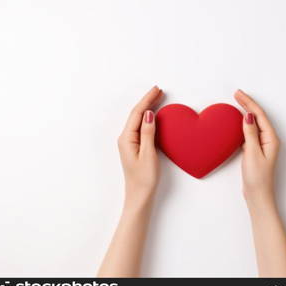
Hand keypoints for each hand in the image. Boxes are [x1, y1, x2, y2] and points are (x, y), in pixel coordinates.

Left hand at [118, 86, 162, 208]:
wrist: (139, 196)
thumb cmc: (144, 179)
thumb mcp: (148, 154)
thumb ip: (148, 133)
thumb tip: (148, 114)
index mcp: (127, 138)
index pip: (138, 113)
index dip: (147, 100)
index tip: (157, 89)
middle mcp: (125, 138)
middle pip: (136, 114)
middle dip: (147, 101)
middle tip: (159, 90)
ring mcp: (129, 142)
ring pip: (138, 120)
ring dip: (148, 108)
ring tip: (157, 98)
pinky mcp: (134, 147)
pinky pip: (140, 127)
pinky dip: (148, 118)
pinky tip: (153, 115)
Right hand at [234, 89, 279, 204]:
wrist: (258, 195)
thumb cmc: (257, 177)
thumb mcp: (252, 153)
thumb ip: (250, 134)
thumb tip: (248, 116)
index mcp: (270, 139)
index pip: (259, 115)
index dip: (249, 103)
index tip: (238, 94)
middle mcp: (268, 140)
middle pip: (258, 117)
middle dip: (248, 104)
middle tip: (237, 94)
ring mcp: (263, 145)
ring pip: (254, 124)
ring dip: (246, 112)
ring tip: (238, 103)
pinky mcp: (256, 150)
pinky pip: (250, 132)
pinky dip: (243, 124)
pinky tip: (238, 122)